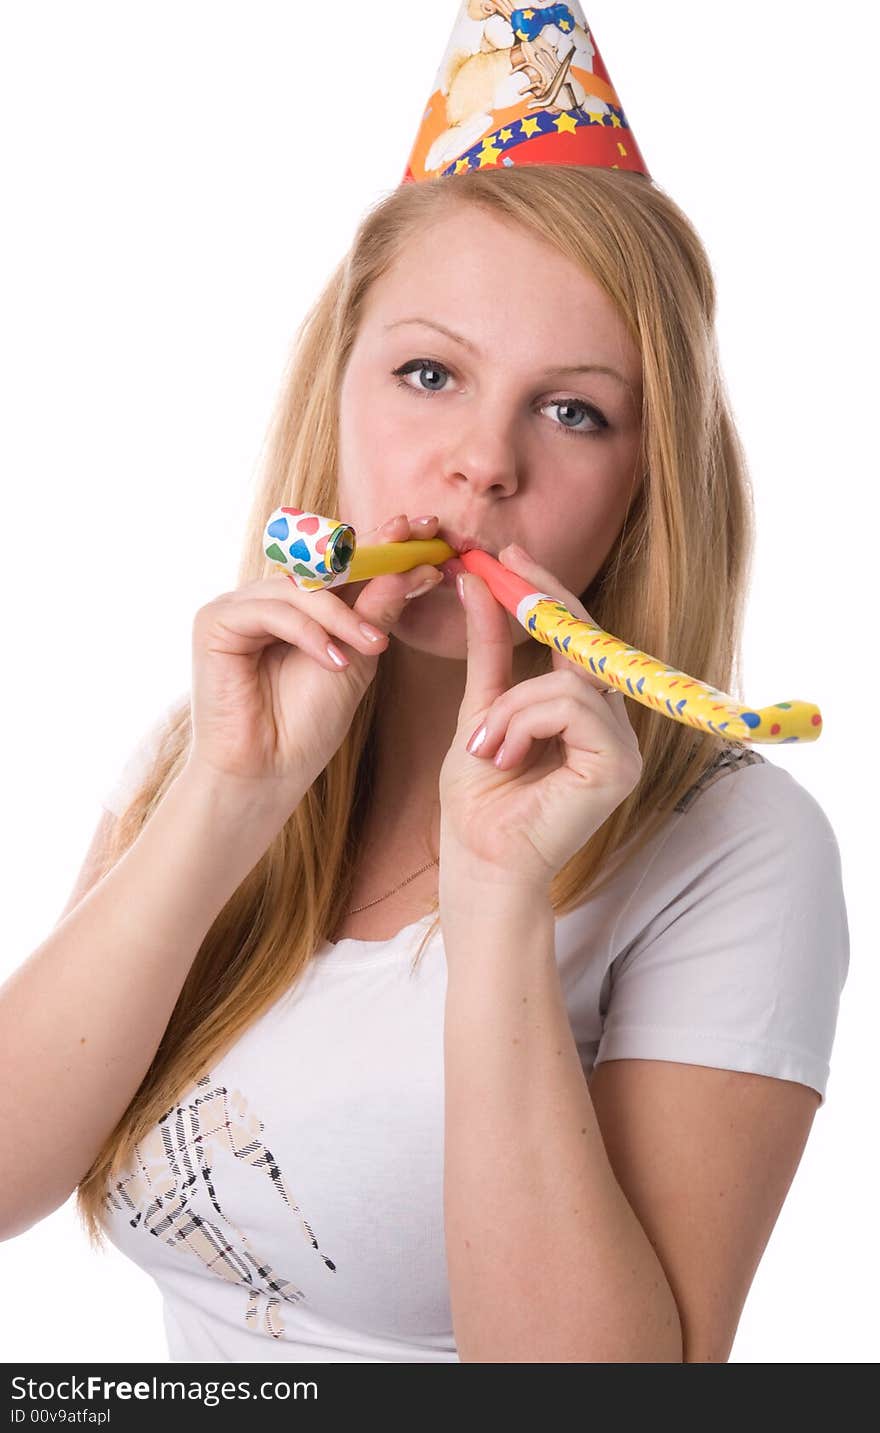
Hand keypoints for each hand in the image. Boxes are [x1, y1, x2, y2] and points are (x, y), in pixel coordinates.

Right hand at [186, 513, 442, 804]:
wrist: (270, 771)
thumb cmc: (310, 723)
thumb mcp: (358, 659)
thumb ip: (377, 612)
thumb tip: (412, 567)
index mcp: (301, 603)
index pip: (345, 563)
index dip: (386, 543)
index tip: (430, 531)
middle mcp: (268, 596)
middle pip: (322, 562)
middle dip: (372, 552)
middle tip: (413, 545)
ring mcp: (240, 606)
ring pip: (302, 588)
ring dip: (343, 616)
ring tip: (374, 646)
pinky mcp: (215, 621)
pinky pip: (273, 610)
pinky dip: (308, 633)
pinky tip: (333, 662)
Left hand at [438, 543, 642, 889]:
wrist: (479, 861)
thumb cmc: (479, 800)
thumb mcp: (479, 709)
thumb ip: (489, 651)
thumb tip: (476, 583)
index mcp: (584, 712)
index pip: (577, 636)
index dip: (548, 592)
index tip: (511, 555)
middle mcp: (612, 723)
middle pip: (586, 642)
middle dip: (542, 602)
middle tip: (499, 568)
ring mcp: (623, 744)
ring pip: (569, 681)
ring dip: (511, 708)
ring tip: (484, 748)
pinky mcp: (620, 764)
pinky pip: (572, 707)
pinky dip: (524, 723)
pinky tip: (502, 758)